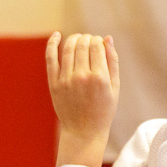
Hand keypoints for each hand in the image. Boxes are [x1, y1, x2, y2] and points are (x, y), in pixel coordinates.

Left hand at [47, 32, 118, 166]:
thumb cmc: (103, 110)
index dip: (98, 40)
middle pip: (82, 45)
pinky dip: (52, 43)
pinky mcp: (54, 84)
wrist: (84, 132)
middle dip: (87, 38)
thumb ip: (112, 61)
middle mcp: (82, 77)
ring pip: (68, 48)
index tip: (99, 44)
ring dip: (74, 39)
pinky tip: (56, 35)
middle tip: (89, 42)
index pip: (96, 46)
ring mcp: (66, 80)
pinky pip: (51, 58)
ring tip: (78, 39)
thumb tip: (107, 38)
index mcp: (100, 77)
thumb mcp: (115, 87)